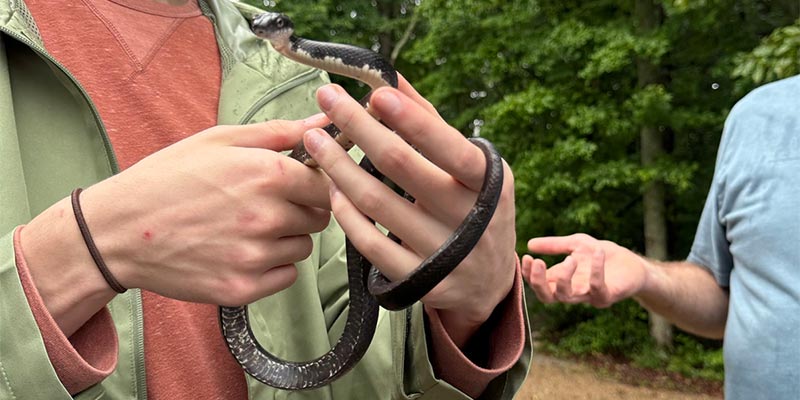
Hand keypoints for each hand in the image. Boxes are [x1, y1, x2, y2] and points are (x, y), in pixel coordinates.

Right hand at [23, 118, 333, 313]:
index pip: (326, 183)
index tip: (297, 183)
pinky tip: (242, 251)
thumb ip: (279, 132)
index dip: (315, 182)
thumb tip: (324, 122)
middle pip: (319, 217)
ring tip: (247, 227)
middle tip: (266, 204)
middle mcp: (267, 217)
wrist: (119, 230)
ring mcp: (255, 256)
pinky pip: (286, 277)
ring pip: (302, 248)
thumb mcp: (220, 140)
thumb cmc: (168, 177)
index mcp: (268, 174)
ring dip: (286, 238)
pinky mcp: (243, 289)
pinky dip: (273, 267)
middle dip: (301, 209)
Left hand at [302, 77, 517, 344]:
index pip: (449, 147)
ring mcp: (442, 253)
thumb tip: (391, 78)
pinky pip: (369, 243)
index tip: (376, 94)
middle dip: (358, 126)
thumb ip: (432, 123)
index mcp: (488, 183)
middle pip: (401, 166)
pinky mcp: (417, 280)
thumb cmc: (474, 208)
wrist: (488, 282)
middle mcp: (469, 219)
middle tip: (327, 98)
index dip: (411, 120)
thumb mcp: (470, 167)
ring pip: (376, 203)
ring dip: (339, 166)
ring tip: (315, 140)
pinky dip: (345, 212)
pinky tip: (331, 188)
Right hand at [522, 234, 647, 307]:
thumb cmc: (602, 255)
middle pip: (547, 297)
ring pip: (566, 297)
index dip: (528, 274)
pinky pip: (597, 287)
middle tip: (538, 262)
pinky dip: (596, 270)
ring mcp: (588, 296)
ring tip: (571, 258)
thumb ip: (554, 245)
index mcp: (561, 280)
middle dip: (538, 281)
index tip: (526, 256)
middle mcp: (572, 291)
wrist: (632, 263)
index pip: (538, 284)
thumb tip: (529, 243)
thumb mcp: (575, 244)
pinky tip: (597, 252)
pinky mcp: (607, 296)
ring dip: (564, 278)